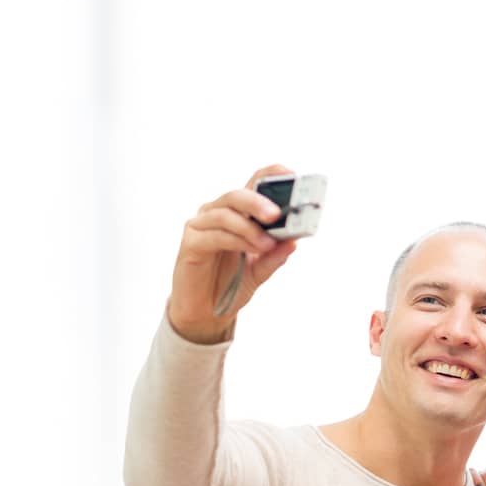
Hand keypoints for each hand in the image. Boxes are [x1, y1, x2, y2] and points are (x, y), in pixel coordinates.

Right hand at [168, 165, 300, 343]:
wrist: (206, 311)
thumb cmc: (232, 282)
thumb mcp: (261, 270)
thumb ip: (275, 255)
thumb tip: (294, 241)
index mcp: (238, 213)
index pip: (253, 184)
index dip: (270, 175)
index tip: (291, 174)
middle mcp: (217, 213)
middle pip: (237, 195)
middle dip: (259, 201)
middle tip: (276, 214)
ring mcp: (201, 226)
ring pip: (225, 214)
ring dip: (249, 228)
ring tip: (267, 243)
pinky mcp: (191, 243)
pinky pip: (214, 235)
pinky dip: (236, 240)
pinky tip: (250, 250)